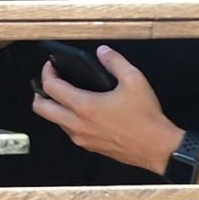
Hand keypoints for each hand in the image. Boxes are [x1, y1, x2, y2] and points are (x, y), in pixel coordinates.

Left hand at [30, 44, 178, 172]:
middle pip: (41, 109)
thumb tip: (102, 51)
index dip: (46, 73)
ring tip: (66, 95)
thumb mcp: (134, 80)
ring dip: (54, 108)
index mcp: (85, 107)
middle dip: (40, 93)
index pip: (51, 88)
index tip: (50, 66)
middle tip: (49, 82)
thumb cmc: (147, 117)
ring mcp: (81, 138)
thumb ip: (115, 61)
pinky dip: (67, 119)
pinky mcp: (89, 146)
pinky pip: (68, 131)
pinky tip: (81, 111)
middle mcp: (78, 124)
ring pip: (54, 121)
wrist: (158, 148)